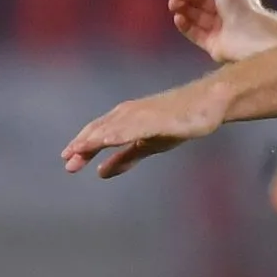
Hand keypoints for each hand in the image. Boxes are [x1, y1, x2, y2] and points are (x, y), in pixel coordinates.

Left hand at [63, 79, 227, 177]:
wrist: (209, 102)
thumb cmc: (177, 121)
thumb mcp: (146, 145)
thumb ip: (124, 158)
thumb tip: (100, 173)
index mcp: (124, 119)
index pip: (98, 133)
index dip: (82, 146)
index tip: (67, 160)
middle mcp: (129, 113)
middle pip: (101, 129)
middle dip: (83, 145)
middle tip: (67, 162)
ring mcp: (144, 114)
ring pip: (114, 127)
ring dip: (97, 138)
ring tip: (79, 150)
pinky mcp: (159, 117)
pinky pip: (136, 126)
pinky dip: (121, 132)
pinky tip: (110, 140)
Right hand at [170, 0, 276, 63]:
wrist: (247, 35)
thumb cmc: (240, 4)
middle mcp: (229, 11)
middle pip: (201, 1)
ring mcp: (220, 29)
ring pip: (196, 16)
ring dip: (182, 8)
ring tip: (173, 4)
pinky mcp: (213, 44)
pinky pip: (194, 33)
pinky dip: (184, 25)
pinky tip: (178, 17)